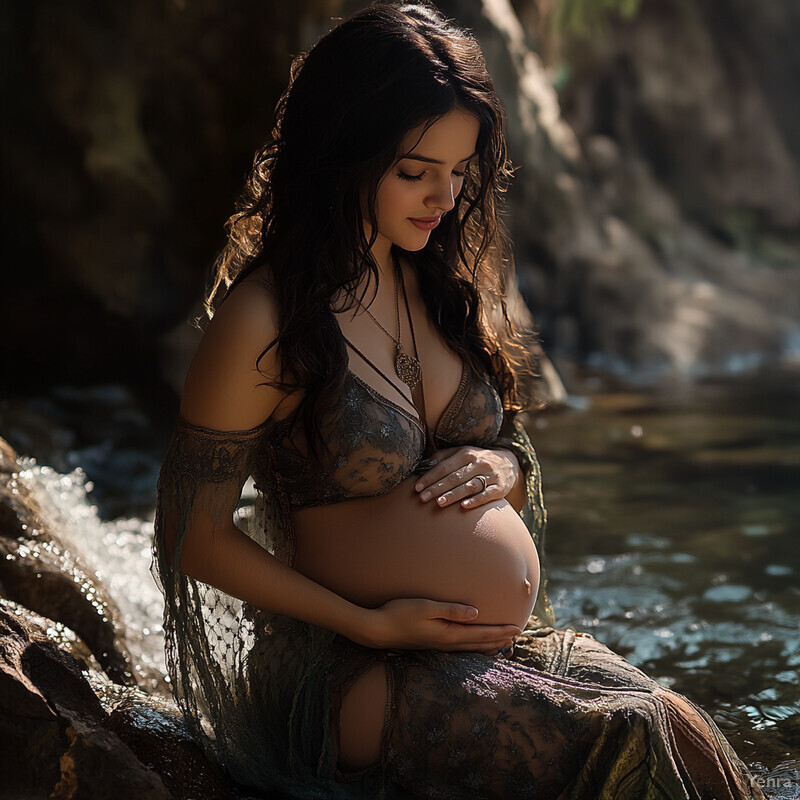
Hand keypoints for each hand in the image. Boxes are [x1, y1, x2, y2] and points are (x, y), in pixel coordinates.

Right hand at [357, 598, 520, 654]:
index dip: (500, 631)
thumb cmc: (399, 614)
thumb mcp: (426, 607)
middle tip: (517, 636)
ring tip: (503, 644)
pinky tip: (474, 645)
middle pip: (480, 644)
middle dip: (499, 640)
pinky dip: (474, 647)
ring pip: (471, 649)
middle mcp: (446, 644)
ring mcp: (439, 646)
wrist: (377, 630)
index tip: (517, 628)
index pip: (481, 634)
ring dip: (489, 646)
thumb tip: (476, 613)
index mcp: (448, 634)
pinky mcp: (432, 644)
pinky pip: (461, 648)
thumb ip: (451, 610)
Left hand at [414, 446, 519, 509]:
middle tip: (422, 498)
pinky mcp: (500, 488)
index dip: (430, 477)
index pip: (444, 466)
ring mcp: (490, 475)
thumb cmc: (478, 460)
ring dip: (453, 495)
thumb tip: (424, 463)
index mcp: (466, 453)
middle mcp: (479, 463)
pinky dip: (475, 501)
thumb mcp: (463, 453)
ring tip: (439, 503)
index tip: (417, 487)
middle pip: (454, 477)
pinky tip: (464, 507)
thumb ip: (444, 456)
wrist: (509, 464)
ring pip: (469, 486)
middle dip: (437, 488)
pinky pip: (486, 495)